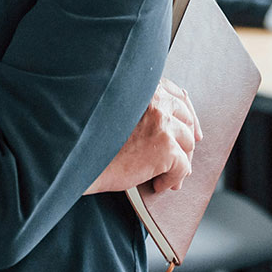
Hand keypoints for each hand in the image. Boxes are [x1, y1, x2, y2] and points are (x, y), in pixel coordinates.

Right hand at [85, 77, 202, 194]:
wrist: (81, 158)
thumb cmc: (94, 137)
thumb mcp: (120, 110)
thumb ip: (145, 106)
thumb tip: (177, 117)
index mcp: (144, 87)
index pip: (177, 95)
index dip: (186, 113)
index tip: (190, 128)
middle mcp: (156, 100)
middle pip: (186, 118)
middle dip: (187, 139)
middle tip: (184, 156)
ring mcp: (163, 122)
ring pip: (187, 144)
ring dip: (180, 161)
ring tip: (166, 175)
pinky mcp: (166, 147)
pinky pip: (183, 166)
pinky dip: (173, 178)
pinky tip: (158, 184)